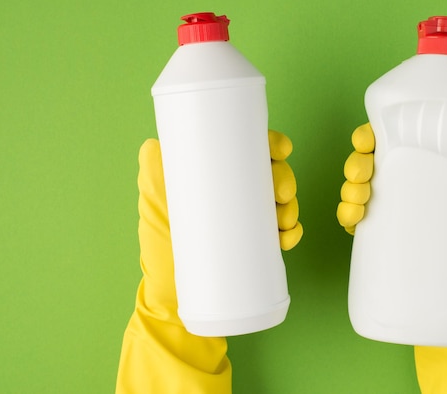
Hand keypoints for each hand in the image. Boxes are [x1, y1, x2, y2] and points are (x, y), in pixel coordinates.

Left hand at [116, 130, 301, 393]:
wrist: (174, 302)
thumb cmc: (161, 251)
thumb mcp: (153, 207)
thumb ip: (153, 174)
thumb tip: (154, 146)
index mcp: (215, 177)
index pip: (247, 150)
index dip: (270, 144)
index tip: (281, 150)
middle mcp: (233, 194)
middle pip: (271, 173)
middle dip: (284, 180)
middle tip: (282, 196)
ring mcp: (247, 219)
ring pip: (282, 201)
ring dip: (290, 207)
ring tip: (283, 224)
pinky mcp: (258, 243)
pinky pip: (285, 231)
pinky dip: (293, 232)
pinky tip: (288, 238)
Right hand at [337, 120, 446, 392]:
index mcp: (421, 164)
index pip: (389, 140)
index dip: (370, 135)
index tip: (366, 140)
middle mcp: (401, 182)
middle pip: (365, 161)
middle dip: (356, 163)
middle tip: (363, 175)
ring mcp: (388, 209)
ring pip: (354, 188)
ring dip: (348, 189)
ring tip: (359, 201)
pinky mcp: (380, 235)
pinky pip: (353, 220)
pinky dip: (346, 216)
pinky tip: (353, 221)